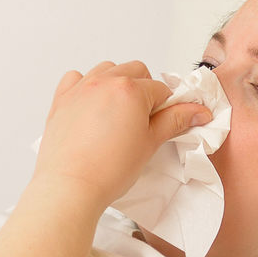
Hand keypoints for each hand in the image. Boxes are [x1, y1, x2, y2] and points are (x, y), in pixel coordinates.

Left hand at [36, 61, 210, 206]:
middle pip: (135, 71)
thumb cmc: (108, 170)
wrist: (70, 187)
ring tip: (117, 112)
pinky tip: (90, 106)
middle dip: (143, 90)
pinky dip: (85, 86)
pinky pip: (75, 79)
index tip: (163, 121)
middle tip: (141, 118)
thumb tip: (197, 111)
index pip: (160, 89)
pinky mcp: (61, 100)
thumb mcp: (150, 144)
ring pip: (106, 69)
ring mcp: (81, 89)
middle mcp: (104, 82)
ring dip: (116, 83)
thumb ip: (174, 121)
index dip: (166, 107)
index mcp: (130, 90)